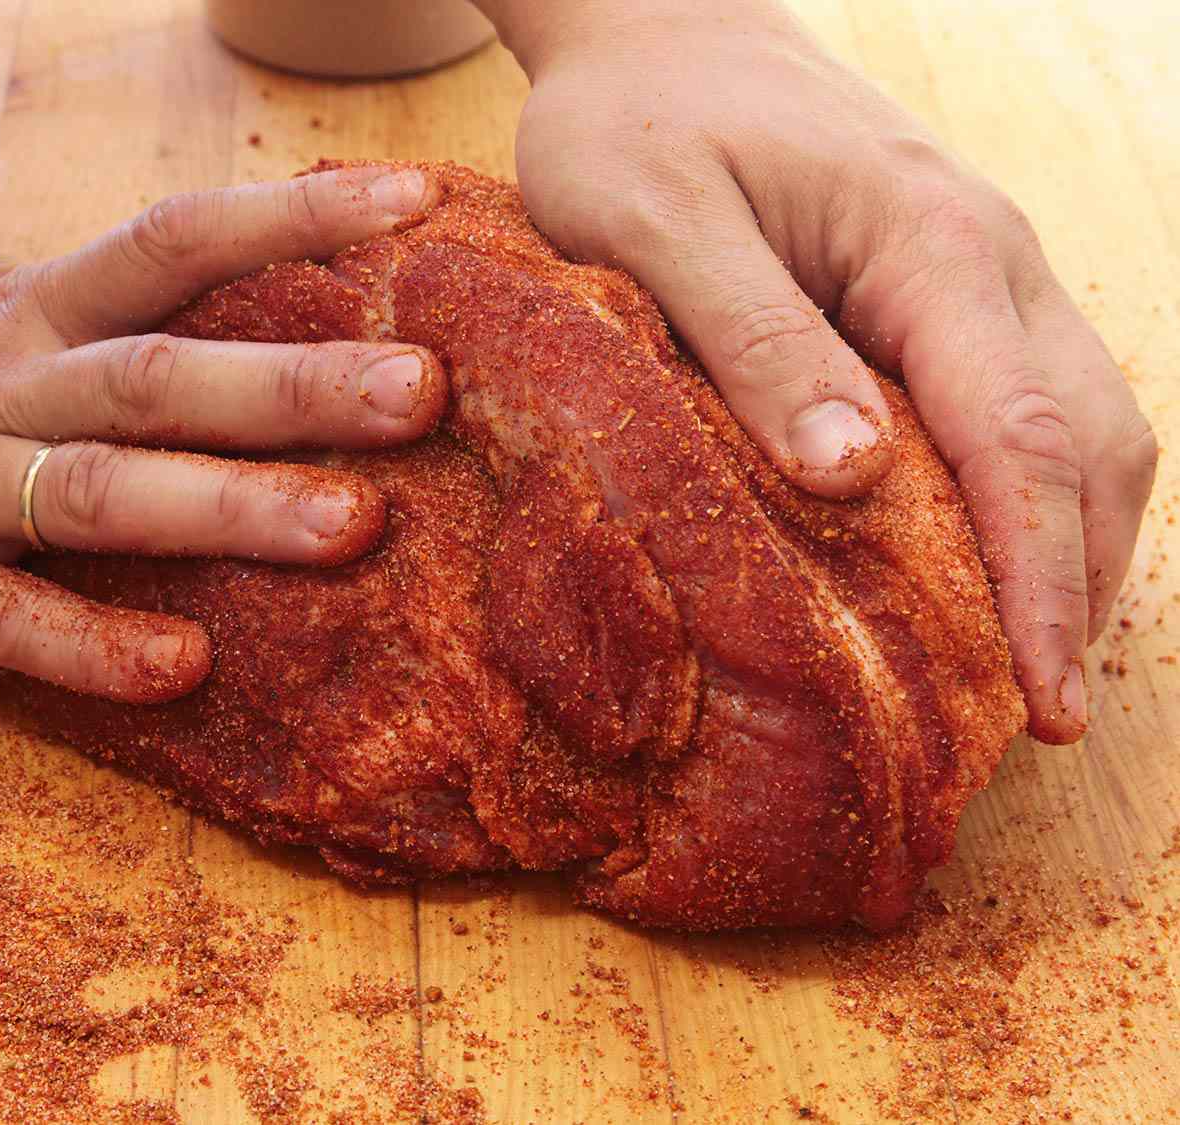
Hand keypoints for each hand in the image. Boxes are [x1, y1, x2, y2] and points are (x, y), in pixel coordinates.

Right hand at [0, 166, 443, 700]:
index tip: (413, 206)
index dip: (294, 218)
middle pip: (161, 375)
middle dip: (297, 385)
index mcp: (21, 313)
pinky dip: (88, 646)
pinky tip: (182, 670)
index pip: (174, 244)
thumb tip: (181, 277)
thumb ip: (69, 296)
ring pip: (97, 494)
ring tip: (351, 529)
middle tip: (422, 391)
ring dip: (226, 508)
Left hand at [476, 0, 1155, 742]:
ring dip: (1063, 551)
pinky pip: (1020, 408)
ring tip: (1018, 671)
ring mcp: (981, 277)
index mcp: (933, 246)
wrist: (659, 28)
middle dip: (1075, 587)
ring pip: (1078, 431)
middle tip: (1033, 718)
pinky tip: (978, 569)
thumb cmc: (638, 119)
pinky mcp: (944, 296)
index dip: (1041, 584)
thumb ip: (755, 339)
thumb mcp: (660, 221)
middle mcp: (991, 263)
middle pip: (1087, 446)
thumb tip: (855, 475)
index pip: (1020, 437)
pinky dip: (1022, 502)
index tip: (1045, 703)